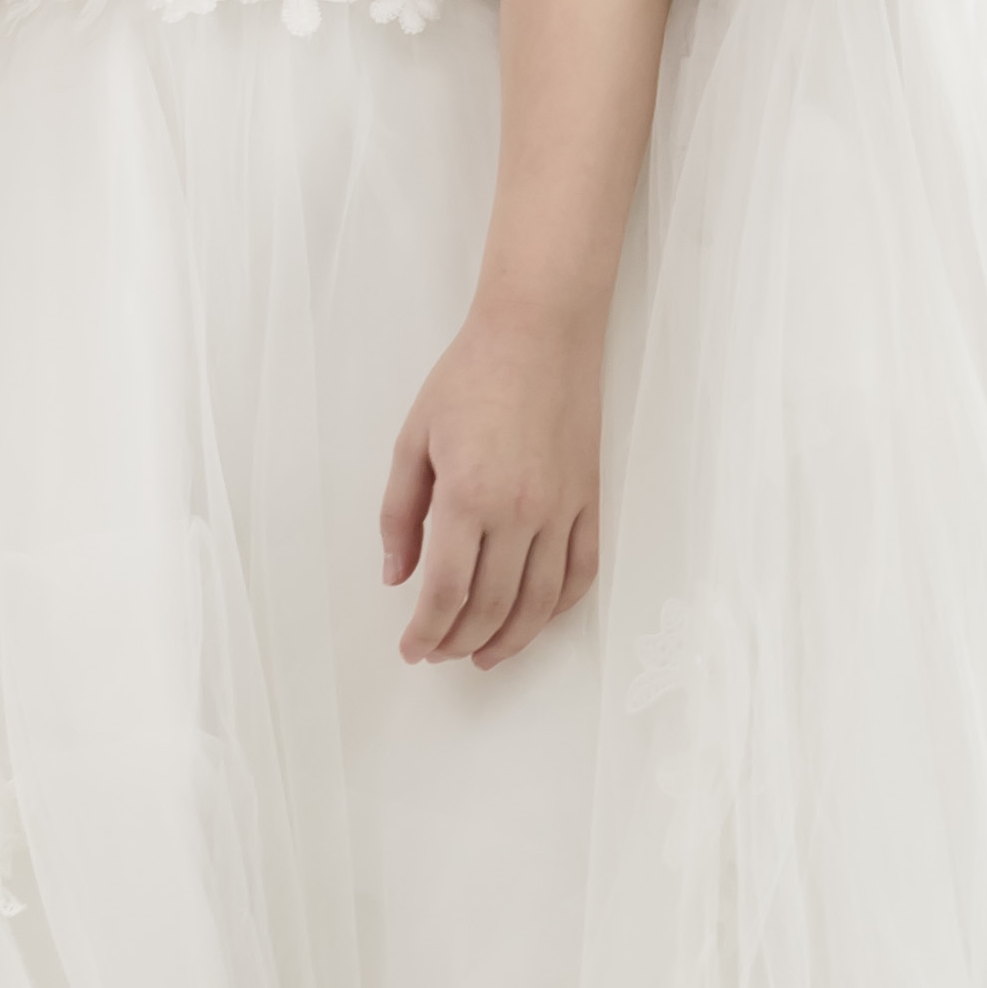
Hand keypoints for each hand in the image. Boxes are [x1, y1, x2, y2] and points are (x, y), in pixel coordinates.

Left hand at [379, 297, 601, 667]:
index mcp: (467, 498)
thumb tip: (396, 575)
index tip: (412, 648)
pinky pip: (582, 571)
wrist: (540, 332)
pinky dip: (559, 607)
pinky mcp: (590, 500)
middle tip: (439, 653)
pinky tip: (536, 618)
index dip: (426, 632)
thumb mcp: (413, 440)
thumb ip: (399, 514)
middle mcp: (519, 512)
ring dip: (510, 639)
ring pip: (540, 602)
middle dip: (459, 642)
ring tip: (484, 655)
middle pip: (491, 607)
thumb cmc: (471, 377)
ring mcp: (562, 509)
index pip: (445, 592)